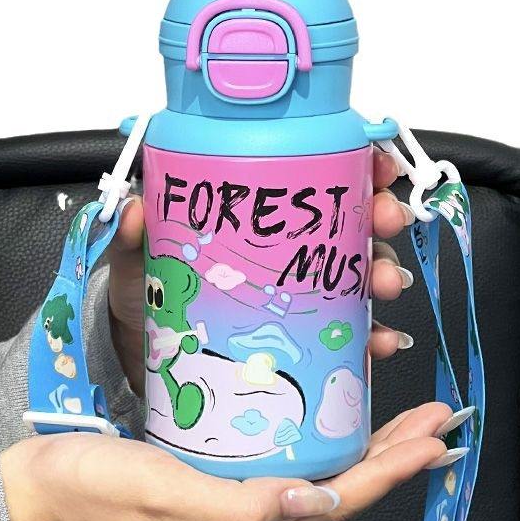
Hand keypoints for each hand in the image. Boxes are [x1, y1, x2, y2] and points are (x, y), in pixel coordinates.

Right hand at [0, 402, 452, 520]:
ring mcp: (237, 489)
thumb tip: (316, 498)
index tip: (435, 436)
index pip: (342, 497)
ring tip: (406, 415)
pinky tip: (331, 410)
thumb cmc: (97, 493)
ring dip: (370, 440)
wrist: (45, 486)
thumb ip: (239, 509)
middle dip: (397, 451)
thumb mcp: (164, 499)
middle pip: (346, 481)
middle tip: (438, 416)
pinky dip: (323, 429)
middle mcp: (254, 510)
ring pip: (324, 465)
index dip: (394, 469)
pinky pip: (289, 449)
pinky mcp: (218, 466)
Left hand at [107, 147, 417, 393]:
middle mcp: (285, 249)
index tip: (376, 164)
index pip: (316, 177)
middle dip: (379, 217)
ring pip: (361, 272)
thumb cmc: (148, 295)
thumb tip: (136, 210)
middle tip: (382, 222)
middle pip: (351, 221)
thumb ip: (135, 236)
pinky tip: (376, 340)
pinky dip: (372, 335)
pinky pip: (351, 332)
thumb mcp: (139, 259)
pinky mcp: (305, 336)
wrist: (144, 356)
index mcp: (256, 218)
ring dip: (384, 273)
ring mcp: (299, 292)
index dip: (355, 164)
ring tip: (382, 285)